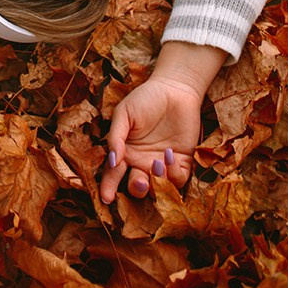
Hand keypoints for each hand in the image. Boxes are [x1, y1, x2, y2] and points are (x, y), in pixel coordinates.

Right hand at [99, 77, 201, 203]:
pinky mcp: (182, 163)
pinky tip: (169, 155)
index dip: (108, 187)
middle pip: (136, 186)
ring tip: (157, 163)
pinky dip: (173, 174)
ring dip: (156, 182)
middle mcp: (142, 162)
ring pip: (157, 187)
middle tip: (139, 180)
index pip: (114, 174)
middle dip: (136, 188)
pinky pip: (178, 180)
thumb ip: (116, 136)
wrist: (175, 89)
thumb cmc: (145, 99)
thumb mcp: (124, 113)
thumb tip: (111, 160)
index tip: (106, 198)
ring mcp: (161, 164)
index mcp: (124, 152)